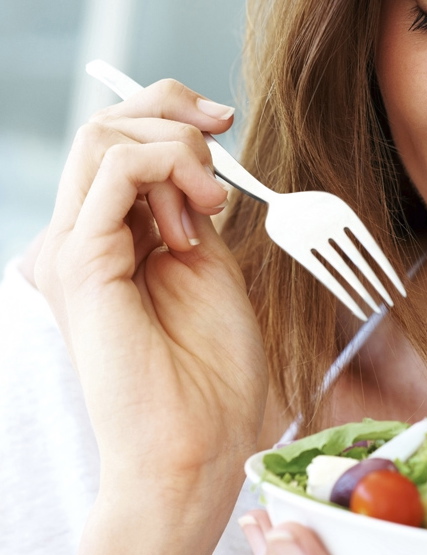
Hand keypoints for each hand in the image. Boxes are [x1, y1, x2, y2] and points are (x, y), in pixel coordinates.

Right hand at [34, 78, 267, 502]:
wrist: (200, 443)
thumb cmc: (213, 372)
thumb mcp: (209, 265)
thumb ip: (190, 210)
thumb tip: (195, 158)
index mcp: (111, 239)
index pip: (118, 141)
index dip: (169, 111)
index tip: (225, 118)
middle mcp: (82, 237)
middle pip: (105, 126)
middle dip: (173, 112)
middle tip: (224, 134)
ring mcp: (74, 247)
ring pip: (105, 138)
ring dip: (177, 151)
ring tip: (210, 204)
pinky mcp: (79, 261)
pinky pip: (112, 171)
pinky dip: (166, 172)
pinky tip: (192, 218)